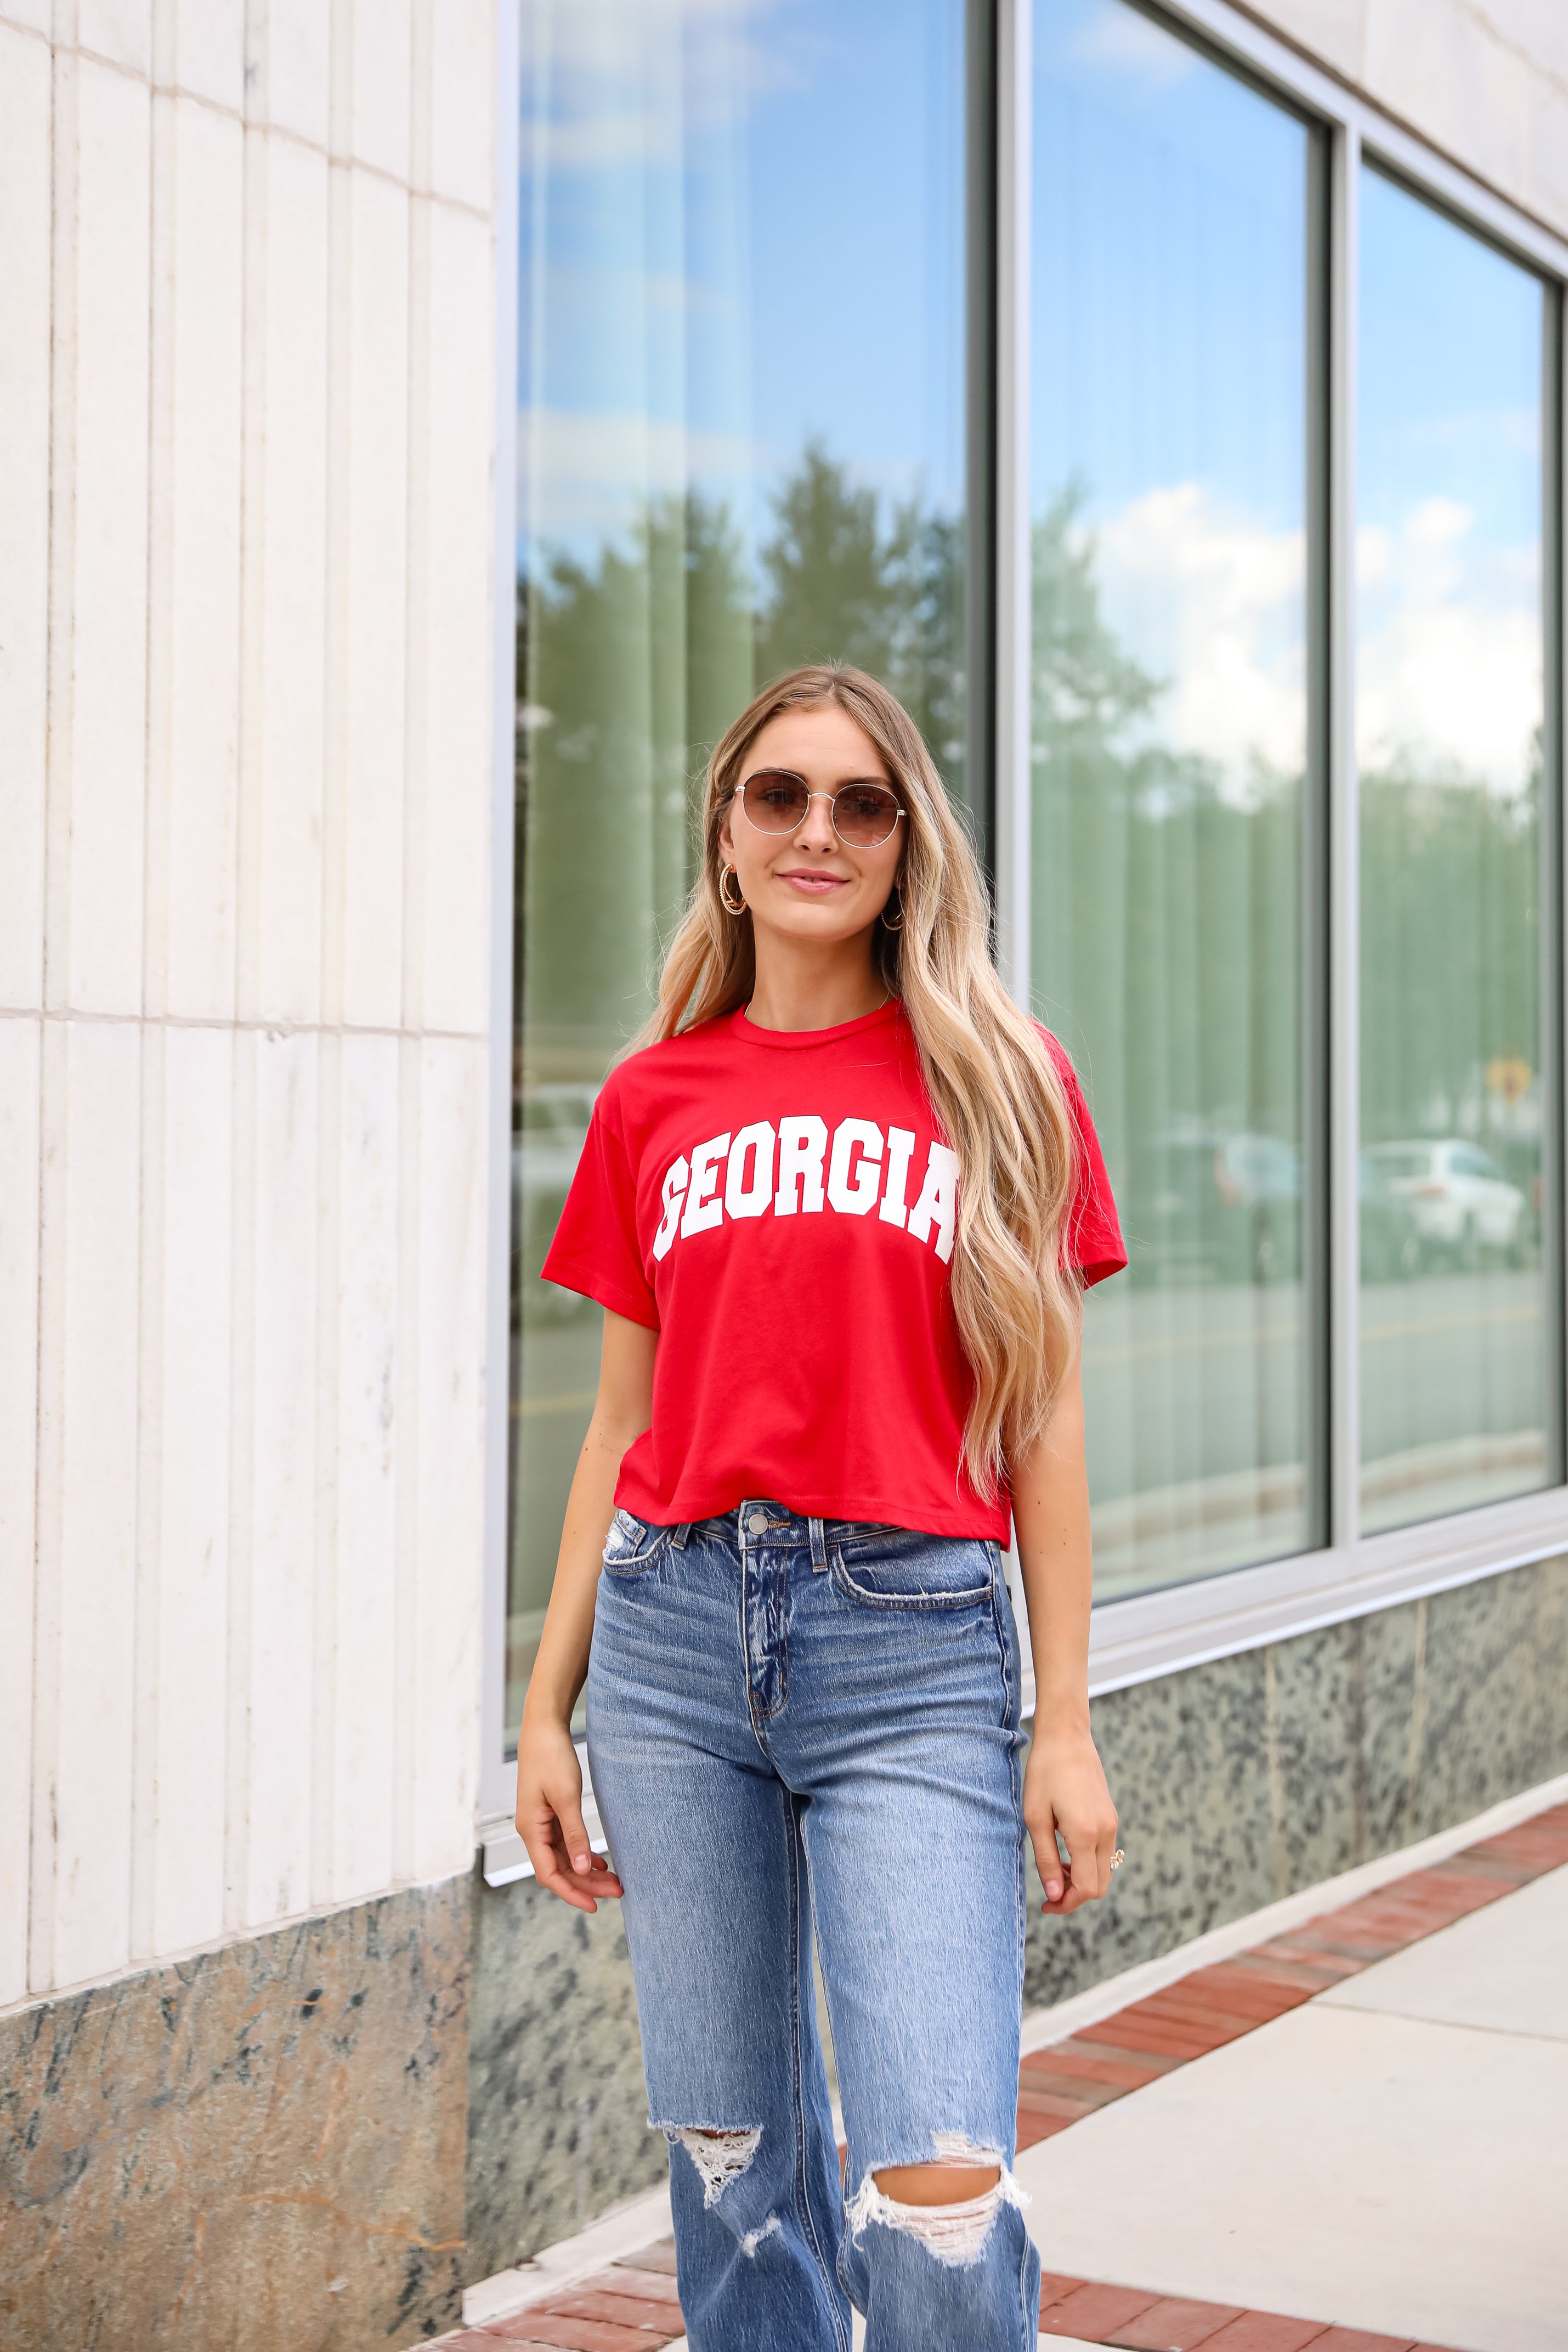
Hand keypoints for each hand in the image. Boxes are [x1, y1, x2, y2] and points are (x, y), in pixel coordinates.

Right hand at [515, 1710, 622, 1913]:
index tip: (595, 1905)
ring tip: (615, 1880)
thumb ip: (575, 1834)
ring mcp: (541, 1823)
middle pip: (560, 1869)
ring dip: (588, 1870)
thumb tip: (583, 1868)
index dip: (571, 1892)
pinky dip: (583, 1853)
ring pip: (565, 1858)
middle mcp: (533, 1830)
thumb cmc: (551, 1758)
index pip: (549, 1874)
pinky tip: (601, 1861)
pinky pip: (566, 1843)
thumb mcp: (566, 1797)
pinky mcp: (550, 1813)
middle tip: (618, 1891)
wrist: (543, 1727)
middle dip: (587, 1883)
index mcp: (531, 1830)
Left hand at [1024, 1723, 1118, 1914]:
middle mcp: (1105, 1832)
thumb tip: (1054, 1896)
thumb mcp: (1036, 1818)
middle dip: (1074, 1895)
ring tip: (1055, 1867)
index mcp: (1085, 1834)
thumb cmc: (1044, 1774)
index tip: (1046, 1905)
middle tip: (1049, 1887)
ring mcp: (1111, 1824)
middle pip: (1099, 1886)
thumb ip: (1047, 1860)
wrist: (1066, 1737)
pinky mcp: (1111, 1817)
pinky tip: (1066, 1850)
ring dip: (1082, 1879)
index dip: (1066, 1904)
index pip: (1085, 1889)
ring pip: (1104, 1872)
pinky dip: (1088, 1863)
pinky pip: (1104, 1854)